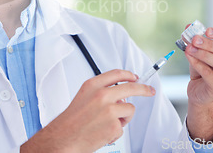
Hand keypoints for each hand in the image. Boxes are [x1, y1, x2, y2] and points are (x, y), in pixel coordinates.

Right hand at [21, 69, 155, 152]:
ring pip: (130, 109)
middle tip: (149, 90)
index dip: (129, 74)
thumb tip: (120, 95)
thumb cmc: (72, 121)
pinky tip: (103, 132)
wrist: (63, 138)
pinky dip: (116, 131)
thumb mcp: (83, 97)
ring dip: (123, 117)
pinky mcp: (114, 125)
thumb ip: (101, 92)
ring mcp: (109, 110)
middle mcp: (102, 95)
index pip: (116, 74)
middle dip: (143, 89)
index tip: (136, 77)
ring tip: (107, 123)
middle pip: (131, 87)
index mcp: (92, 85)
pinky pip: (123, 126)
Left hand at [184, 26, 212, 140]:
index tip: (206, 31)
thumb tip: (188, 27)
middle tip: (194, 39)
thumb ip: (197, 39)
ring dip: (203, 54)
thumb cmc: (204, 68)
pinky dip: (198, 63)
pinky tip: (189, 57)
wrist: (199, 90)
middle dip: (210, 44)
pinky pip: (209, 74)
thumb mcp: (201, 51)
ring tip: (189, 48)